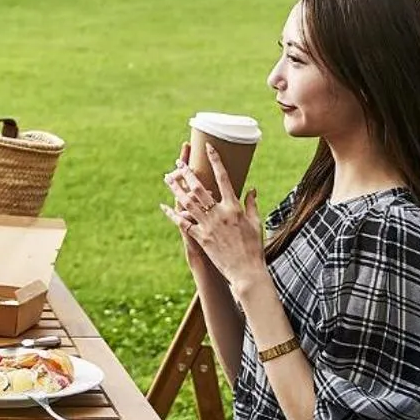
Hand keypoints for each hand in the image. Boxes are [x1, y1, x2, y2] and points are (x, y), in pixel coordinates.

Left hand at [170, 145, 268, 294]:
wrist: (247, 271)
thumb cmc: (254, 248)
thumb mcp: (255, 223)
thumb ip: (252, 205)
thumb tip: (252, 189)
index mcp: (234, 207)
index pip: (224, 178)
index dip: (215, 161)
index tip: (208, 147)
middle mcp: (220, 214)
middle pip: (200, 188)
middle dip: (188, 174)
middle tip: (178, 163)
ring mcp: (209, 226)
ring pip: (188, 203)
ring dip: (176, 189)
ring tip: (168, 178)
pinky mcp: (201, 238)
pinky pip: (183, 223)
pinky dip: (172, 214)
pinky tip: (164, 206)